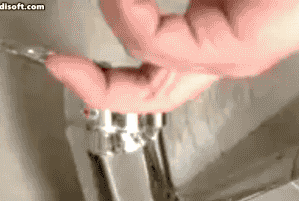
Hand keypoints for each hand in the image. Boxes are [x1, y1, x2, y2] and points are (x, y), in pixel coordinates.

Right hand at [45, 0, 298, 112]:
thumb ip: (164, 1)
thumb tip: (121, 2)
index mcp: (211, 32)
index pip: (151, 69)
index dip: (105, 76)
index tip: (67, 64)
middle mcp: (219, 53)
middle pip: (150, 93)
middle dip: (100, 88)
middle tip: (62, 68)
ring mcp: (229, 56)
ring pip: (151, 70)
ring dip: (117, 22)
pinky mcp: (236, 49)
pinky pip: (164, 46)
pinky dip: (134, 21)